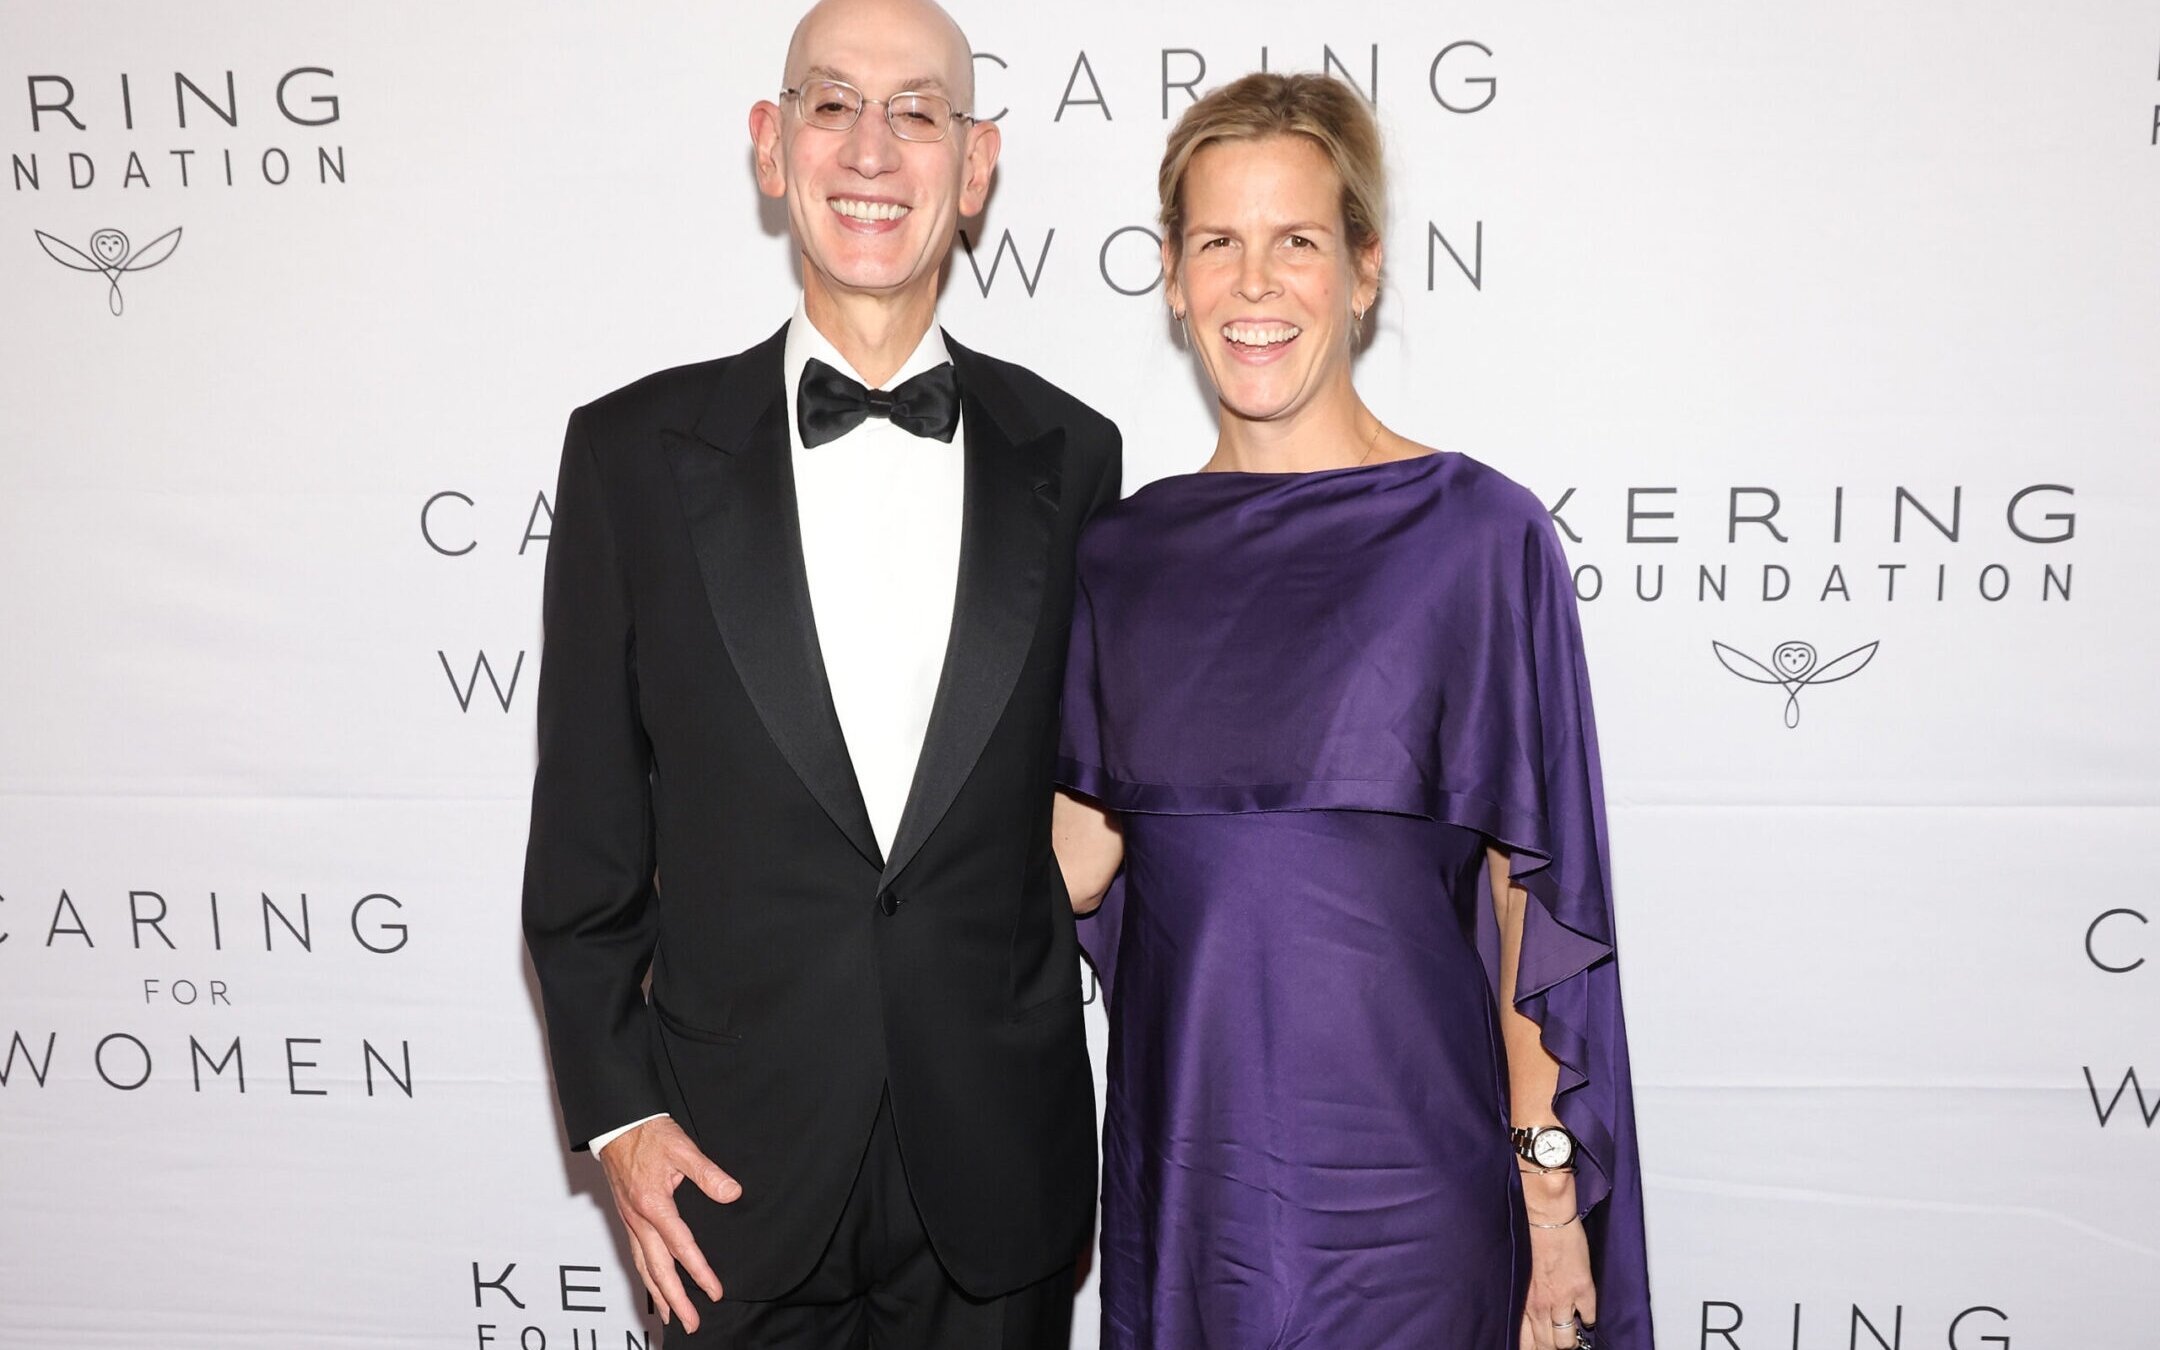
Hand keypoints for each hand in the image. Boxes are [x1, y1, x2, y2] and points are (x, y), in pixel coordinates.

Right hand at [598, 1116, 741, 1332]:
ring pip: (643, 1266)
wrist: (617, 1125)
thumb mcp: (683, 1148)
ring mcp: (630, 1221)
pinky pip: (635, 1255)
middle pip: (658, 1269)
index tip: (715, 1292)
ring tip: (670, 1317)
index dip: (699, 1272)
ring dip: (658, 1294)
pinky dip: (645, 1275)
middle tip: (691, 1323)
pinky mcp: (627, 1218)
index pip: (681, 1247)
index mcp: (654, 1205)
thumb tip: (732, 1193)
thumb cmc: (649, 1134)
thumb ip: (708, 1173)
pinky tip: (653, 1284)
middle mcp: (638, 1219)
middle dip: (675, 1299)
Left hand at [1520, 1217, 1596, 1349]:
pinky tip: (1585, 1311)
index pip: (1527, 1342)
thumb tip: (1533, 1318)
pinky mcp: (1582, 1290)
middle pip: (1548, 1346)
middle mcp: (1541, 1306)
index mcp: (1523, 1303)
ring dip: (1572, 1338)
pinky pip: (1589, 1318)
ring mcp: (1563, 1300)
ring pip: (1567, 1341)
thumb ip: (1527, 1300)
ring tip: (1573, 1328)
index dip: (1536, 1348)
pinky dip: (1589, 1318)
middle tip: (1559, 1339)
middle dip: (1554, 1346)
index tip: (1541, 1346)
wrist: (1546, 1220)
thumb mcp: (1520, 1277)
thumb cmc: (1530, 1241)